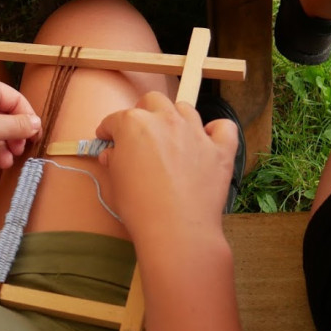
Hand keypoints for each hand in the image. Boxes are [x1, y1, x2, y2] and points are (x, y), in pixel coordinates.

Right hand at [95, 91, 237, 255]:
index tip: (107, 139)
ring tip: (171, 137)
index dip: (108, 130)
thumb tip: (112, 154)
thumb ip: (113, 161)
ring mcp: (195, 132)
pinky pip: (223, 127)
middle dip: (143, 112)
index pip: (115, 119)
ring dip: (175, 118)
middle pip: (152, 101)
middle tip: (140, 133)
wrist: (176, 229)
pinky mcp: (219, 149)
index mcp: (134, 124)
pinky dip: (215, 130)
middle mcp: (165, 120)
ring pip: (185, 109)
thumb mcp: (115, 183)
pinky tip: (207, 141)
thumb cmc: (140, 207)